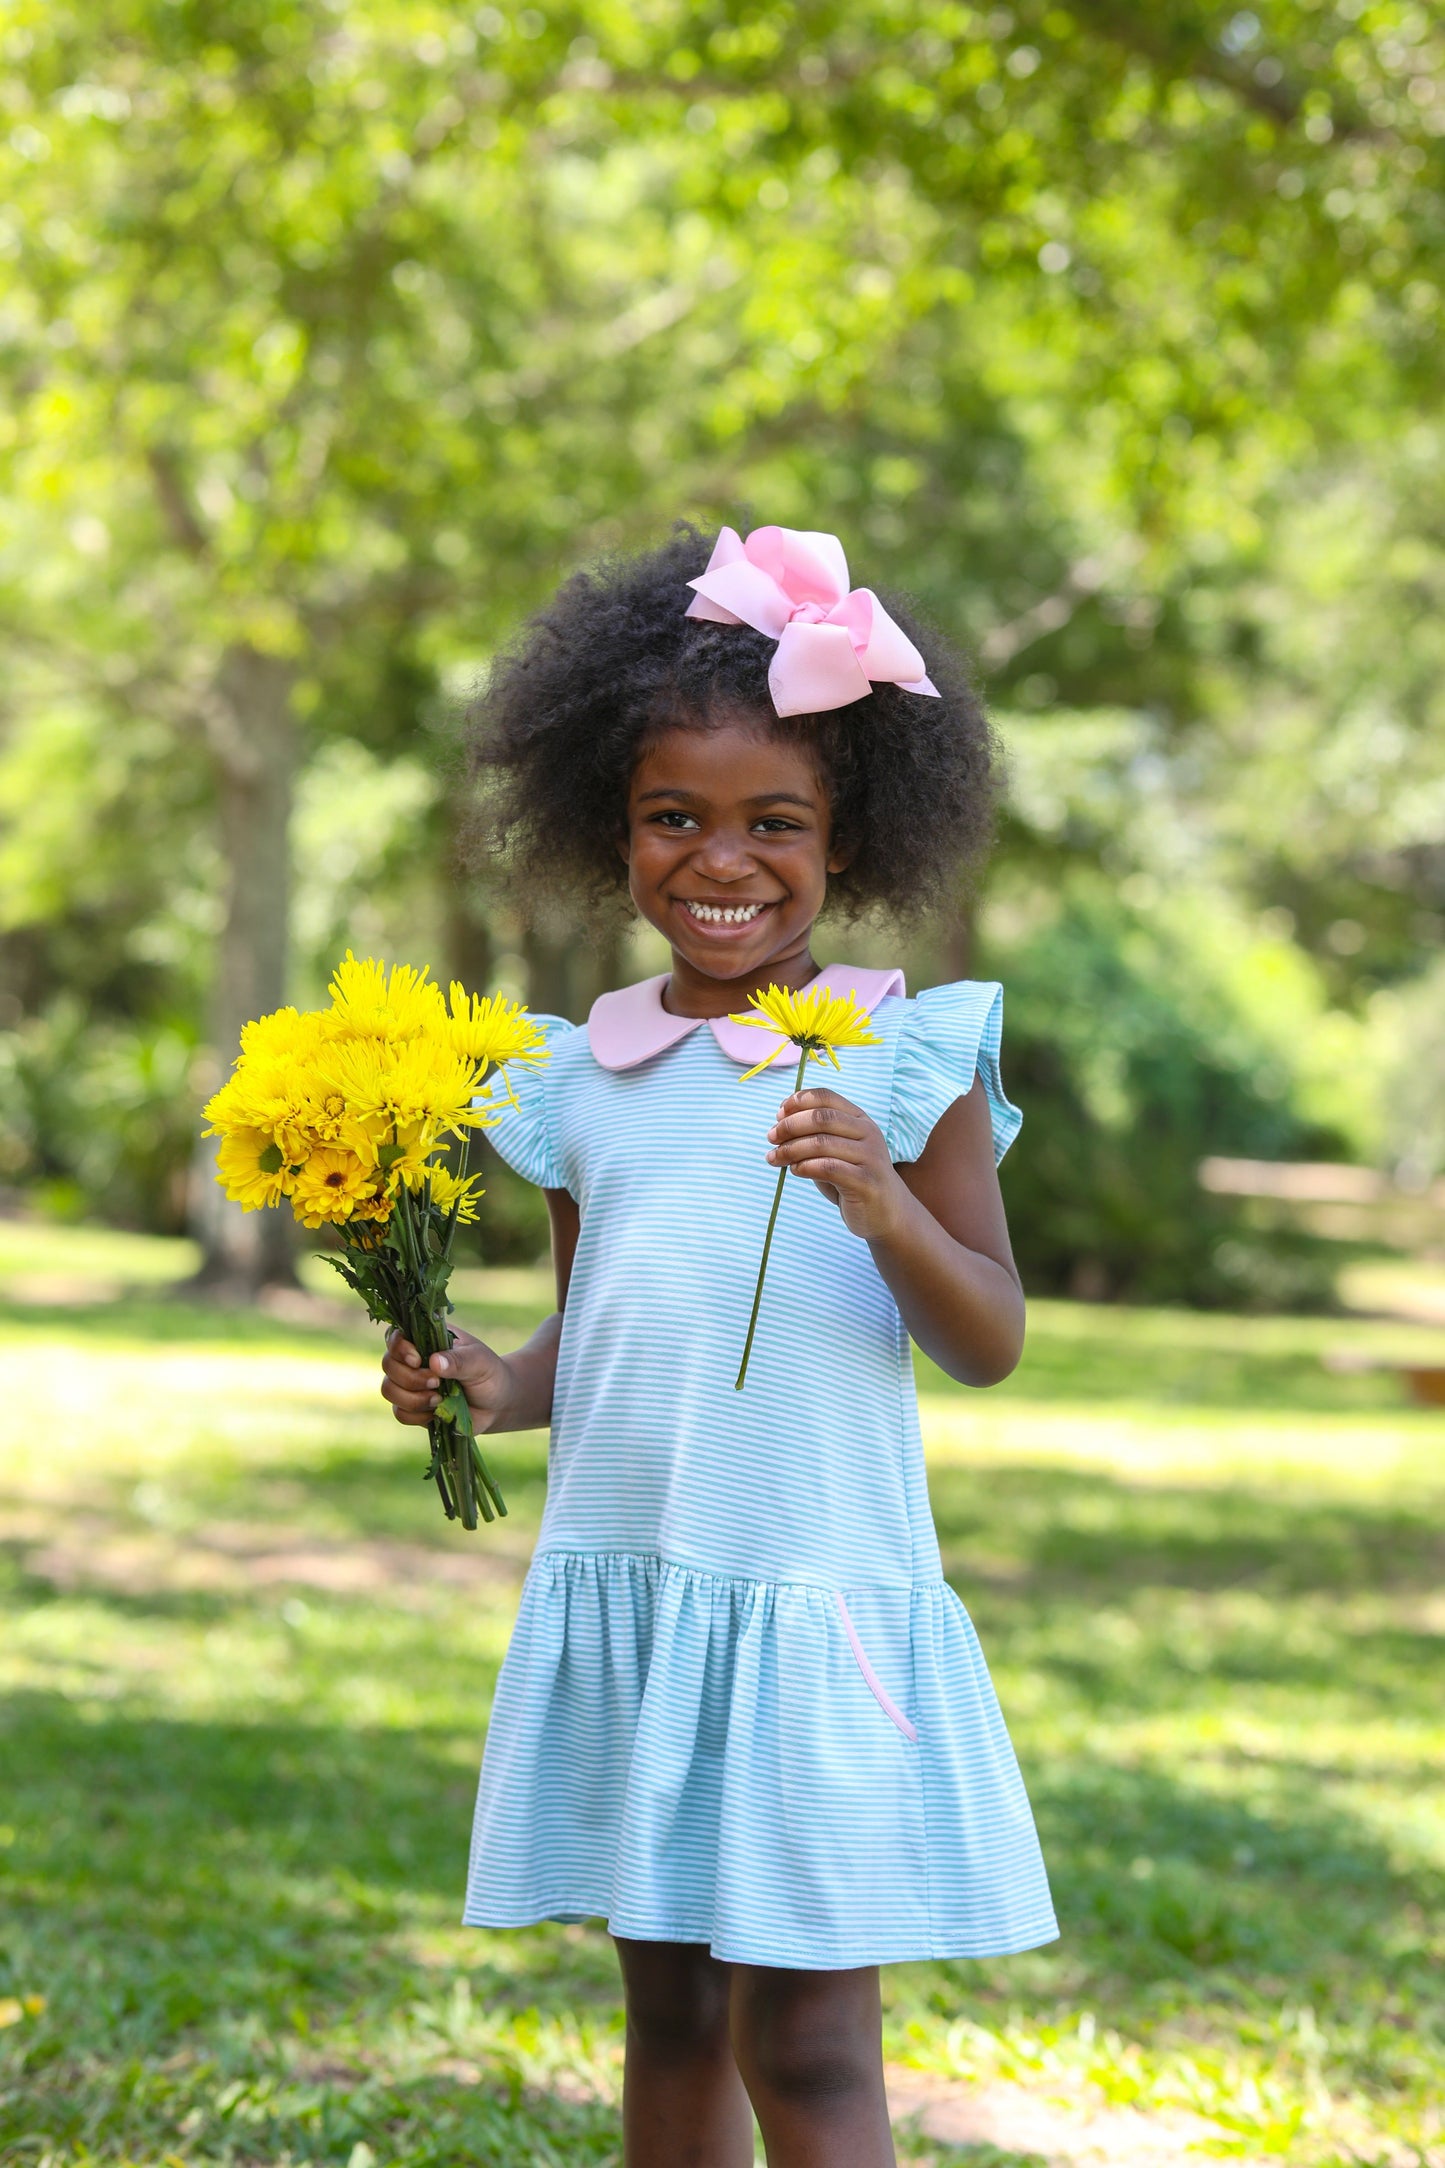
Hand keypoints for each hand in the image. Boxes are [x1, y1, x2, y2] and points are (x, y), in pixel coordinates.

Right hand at [381, 1327, 514, 1433]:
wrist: (497, 1404)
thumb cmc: (489, 1373)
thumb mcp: (480, 1362)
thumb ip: (459, 1360)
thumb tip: (434, 1361)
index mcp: (426, 1339)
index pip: (396, 1336)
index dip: (399, 1348)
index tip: (418, 1359)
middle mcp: (412, 1360)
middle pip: (388, 1364)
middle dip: (410, 1378)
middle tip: (437, 1382)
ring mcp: (410, 1384)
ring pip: (389, 1390)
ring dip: (413, 1398)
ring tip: (440, 1398)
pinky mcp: (413, 1408)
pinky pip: (400, 1413)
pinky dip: (417, 1415)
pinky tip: (438, 1411)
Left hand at [766, 1087, 910, 1241]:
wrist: (887, 1212)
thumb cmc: (853, 1178)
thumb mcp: (836, 1151)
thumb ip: (814, 1136)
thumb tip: (780, 1122)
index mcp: (860, 1119)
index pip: (826, 1097)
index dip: (798, 1101)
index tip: (778, 1114)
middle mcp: (868, 1133)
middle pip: (821, 1118)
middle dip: (790, 1126)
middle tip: (771, 1137)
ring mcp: (870, 1157)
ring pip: (822, 1143)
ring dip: (791, 1149)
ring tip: (774, 1158)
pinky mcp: (866, 1181)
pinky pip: (829, 1168)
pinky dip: (805, 1167)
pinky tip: (794, 1170)